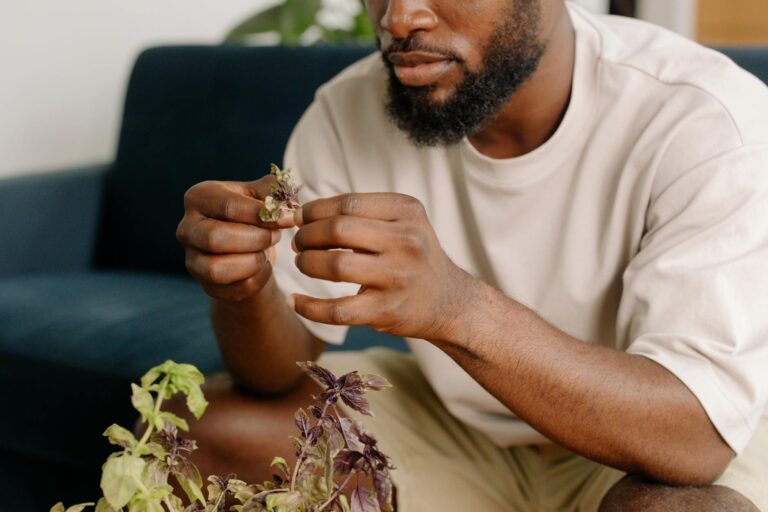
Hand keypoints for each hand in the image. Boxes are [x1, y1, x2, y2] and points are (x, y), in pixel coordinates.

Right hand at [177, 177, 294, 300]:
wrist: (249, 245)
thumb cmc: (254, 213)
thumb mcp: (263, 194)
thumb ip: (275, 191)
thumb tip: (287, 208)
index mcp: (199, 197)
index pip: (228, 206)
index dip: (262, 214)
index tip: (288, 219)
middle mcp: (186, 228)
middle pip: (215, 238)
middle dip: (255, 239)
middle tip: (275, 236)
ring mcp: (192, 260)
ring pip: (216, 269)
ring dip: (252, 262)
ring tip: (265, 251)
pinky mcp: (206, 285)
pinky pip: (233, 290)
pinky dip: (257, 280)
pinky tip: (264, 266)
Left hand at [290, 193, 474, 340]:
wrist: (449, 300)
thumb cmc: (414, 256)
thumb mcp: (404, 223)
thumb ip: (364, 214)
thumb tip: (304, 213)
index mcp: (407, 212)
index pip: (348, 204)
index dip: (315, 210)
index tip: (300, 218)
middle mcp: (406, 241)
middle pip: (338, 230)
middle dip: (307, 235)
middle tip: (299, 243)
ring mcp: (398, 277)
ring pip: (336, 266)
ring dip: (307, 264)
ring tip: (302, 263)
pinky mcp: (387, 310)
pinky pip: (338, 310)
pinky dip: (310, 307)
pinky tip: (295, 301)